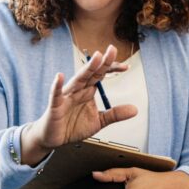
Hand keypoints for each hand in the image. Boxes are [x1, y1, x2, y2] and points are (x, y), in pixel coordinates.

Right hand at [21, 46, 137, 164]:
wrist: (53, 138)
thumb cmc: (72, 126)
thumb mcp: (98, 121)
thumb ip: (114, 114)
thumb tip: (135, 109)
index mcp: (87, 91)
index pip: (101, 75)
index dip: (112, 69)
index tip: (126, 67)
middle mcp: (77, 90)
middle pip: (91, 73)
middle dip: (102, 62)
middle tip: (112, 50)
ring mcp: (66, 96)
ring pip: (78, 80)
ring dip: (87, 69)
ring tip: (96, 58)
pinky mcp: (55, 106)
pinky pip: (56, 94)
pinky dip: (57, 85)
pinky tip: (59, 76)